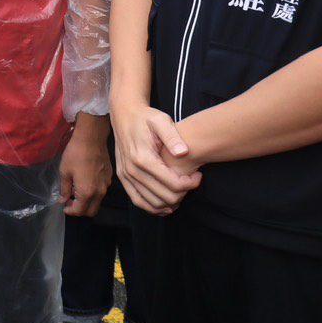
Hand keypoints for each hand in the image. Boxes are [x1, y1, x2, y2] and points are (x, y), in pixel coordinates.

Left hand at [60, 124, 112, 216]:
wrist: (91, 140)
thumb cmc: (75, 155)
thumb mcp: (65, 171)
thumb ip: (65, 188)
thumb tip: (63, 200)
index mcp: (87, 192)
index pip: (80, 211)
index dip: (70, 211)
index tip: (64, 206)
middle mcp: (99, 192)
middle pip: (92, 211)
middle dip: (80, 210)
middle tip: (70, 201)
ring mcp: (106, 185)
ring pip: (98, 202)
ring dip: (87, 202)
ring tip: (76, 191)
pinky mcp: (110, 178)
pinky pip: (102, 191)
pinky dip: (93, 193)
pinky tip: (85, 182)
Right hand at [112, 100, 201, 214]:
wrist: (124, 115)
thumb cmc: (145, 117)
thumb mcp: (161, 120)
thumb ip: (173, 136)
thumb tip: (183, 152)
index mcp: (143, 157)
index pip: (174, 184)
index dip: (191, 184)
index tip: (198, 175)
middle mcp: (132, 169)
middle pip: (165, 197)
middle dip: (184, 193)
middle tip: (191, 182)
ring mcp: (126, 175)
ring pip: (152, 203)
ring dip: (170, 203)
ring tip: (182, 191)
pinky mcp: (123, 177)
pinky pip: (138, 201)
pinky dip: (153, 207)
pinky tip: (166, 205)